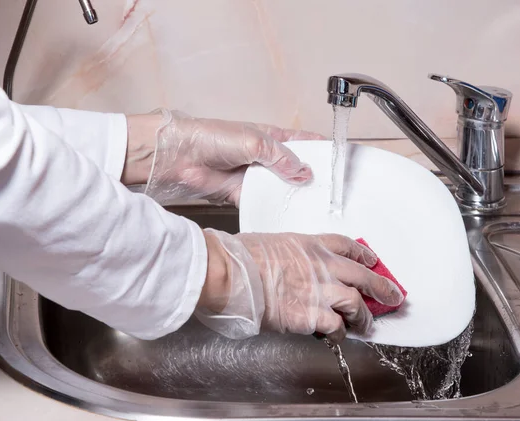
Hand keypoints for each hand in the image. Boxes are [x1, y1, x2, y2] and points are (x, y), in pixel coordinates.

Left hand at [122, 109, 324, 205]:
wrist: (180, 157)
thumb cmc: (212, 137)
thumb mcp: (254, 142)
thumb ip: (280, 158)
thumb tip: (303, 172)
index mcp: (271, 137)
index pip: (303, 142)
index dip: (321, 150)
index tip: (338, 161)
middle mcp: (266, 157)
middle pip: (295, 169)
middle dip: (311, 178)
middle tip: (330, 192)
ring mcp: (255, 177)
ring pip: (281, 188)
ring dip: (293, 196)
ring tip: (314, 207)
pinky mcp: (243, 194)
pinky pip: (264, 202)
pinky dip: (274, 208)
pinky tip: (288, 215)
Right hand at [196, 230, 404, 343]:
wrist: (230, 272)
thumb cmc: (241, 256)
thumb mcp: (270, 243)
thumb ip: (288, 255)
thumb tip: (289, 267)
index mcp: (310, 245)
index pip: (346, 246)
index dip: (363, 254)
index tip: (371, 260)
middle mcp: (321, 266)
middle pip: (362, 275)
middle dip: (382, 287)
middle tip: (393, 296)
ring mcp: (318, 290)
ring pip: (355, 303)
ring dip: (363, 317)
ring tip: (366, 326)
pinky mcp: (309, 315)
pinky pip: (335, 326)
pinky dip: (339, 333)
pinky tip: (338, 336)